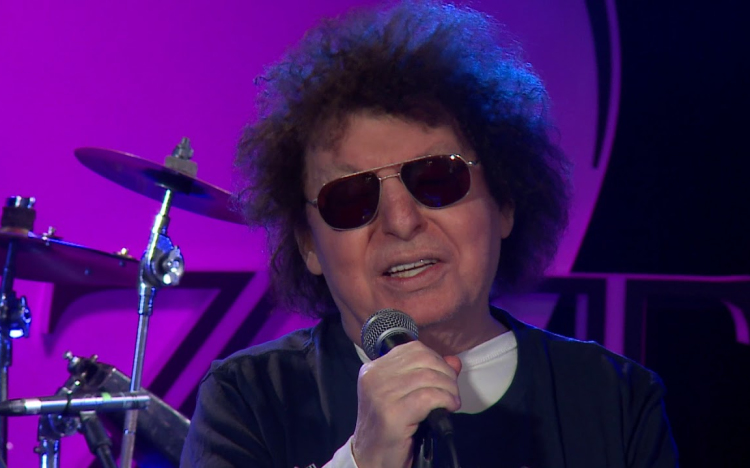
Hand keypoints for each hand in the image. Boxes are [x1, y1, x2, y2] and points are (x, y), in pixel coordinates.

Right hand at [351, 341, 461, 467]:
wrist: (371, 460)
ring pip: (428, 377)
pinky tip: (448, 408)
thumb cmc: (388, 430)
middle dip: (446, 374)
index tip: (444, 376)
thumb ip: (426, 375)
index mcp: (373, 370)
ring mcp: (381, 395)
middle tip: (451, 391)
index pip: (412, 349)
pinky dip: (445, 400)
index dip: (436, 360)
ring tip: (451, 401)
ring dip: (448, 389)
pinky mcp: (392, 413)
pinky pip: (428, 397)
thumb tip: (454, 361)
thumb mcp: (404, 396)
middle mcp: (374, 378)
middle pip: (423, 360)